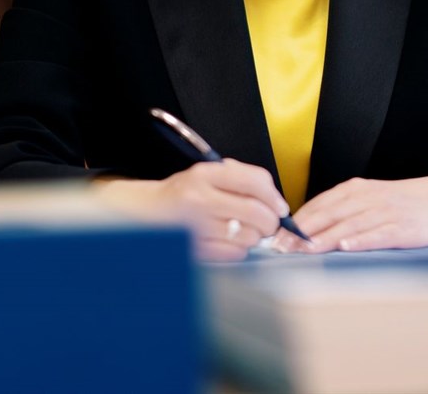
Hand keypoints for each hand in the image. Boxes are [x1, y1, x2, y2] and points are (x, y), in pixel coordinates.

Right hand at [98, 160, 288, 260]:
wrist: (146, 213)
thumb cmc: (184, 194)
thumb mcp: (209, 174)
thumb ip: (242, 180)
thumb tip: (277, 202)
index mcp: (206, 174)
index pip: (255, 181)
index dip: (274, 197)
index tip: (281, 208)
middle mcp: (200, 198)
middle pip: (256, 212)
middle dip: (270, 221)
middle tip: (268, 224)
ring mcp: (196, 226)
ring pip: (247, 235)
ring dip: (253, 237)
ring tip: (240, 231)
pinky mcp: (194, 249)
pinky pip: (233, 253)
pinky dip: (238, 250)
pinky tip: (228, 242)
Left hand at [289, 173, 427, 252]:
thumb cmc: (400, 203)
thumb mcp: (368, 199)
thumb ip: (340, 210)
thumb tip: (305, 229)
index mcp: (356, 190)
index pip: (320, 204)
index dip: (298, 221)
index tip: (277, 237)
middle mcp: (367, 198)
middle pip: (331, 214)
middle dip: (304, 232)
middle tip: (282, 248)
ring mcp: (385, 213)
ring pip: (350, 225)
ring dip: (326, 237)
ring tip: (306, 249)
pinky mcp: (402, 228)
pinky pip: (379, 234)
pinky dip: (361, 240)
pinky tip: (346, 246)